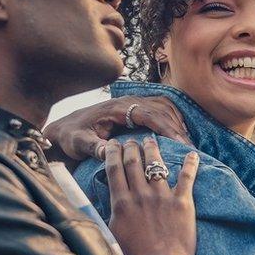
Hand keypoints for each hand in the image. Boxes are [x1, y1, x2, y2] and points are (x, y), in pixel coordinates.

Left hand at [43, 96, 189, 164]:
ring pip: (164, 106)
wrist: (64, 128)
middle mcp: (128, 102)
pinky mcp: (135, 108)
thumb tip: (110, 153)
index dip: (167, 127)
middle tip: (189, 147)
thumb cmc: (72, 136)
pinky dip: (173, 118)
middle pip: (161, 109)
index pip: (149, 114)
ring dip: (177, 122)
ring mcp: (132, 103)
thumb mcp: (78, 143)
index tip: (180, 142)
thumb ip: (93, 147)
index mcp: (117, 108)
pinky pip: (160, 108)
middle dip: (177, 127)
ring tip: (187, 142)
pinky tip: (178, 133)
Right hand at [104, 137, 198, 254]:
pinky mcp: (182, 202)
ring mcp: (162, 197)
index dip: (114, 153)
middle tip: (132, 140)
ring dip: (153, 149)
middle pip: (133, 162)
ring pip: (156, 164)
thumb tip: (99, 200)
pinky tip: (192, 154)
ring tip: (151, 141)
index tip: (114, 144)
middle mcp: (140, 195)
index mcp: (121, 202)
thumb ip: (109, 213)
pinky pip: (187, 177)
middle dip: (131, 147)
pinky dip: (190, 163)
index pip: (114, 169)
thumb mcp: (113, 233)